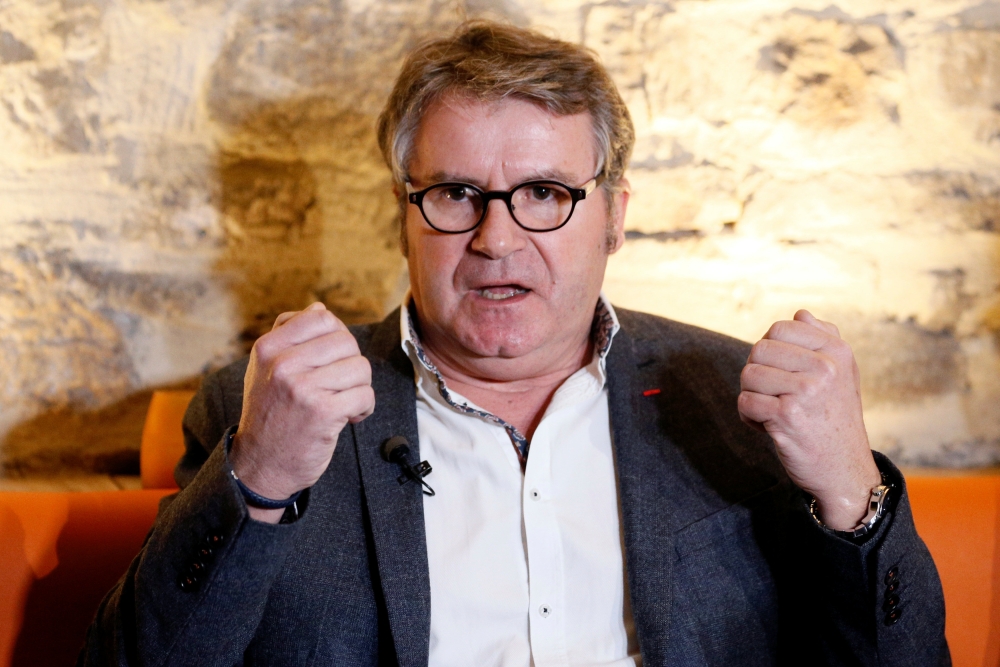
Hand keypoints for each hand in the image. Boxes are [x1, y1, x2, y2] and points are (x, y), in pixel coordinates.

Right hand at [230, 302, 374, 522]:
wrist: (260, 465)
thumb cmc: (270, 414)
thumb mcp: (265, 369)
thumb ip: (289, 335)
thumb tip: (319, 307)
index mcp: (268, 348)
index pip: (321, 317)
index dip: (336, 336)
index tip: (332, 359)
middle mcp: (282, 364)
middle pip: (346, 341)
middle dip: (351, 364)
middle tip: (341, 385)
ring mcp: (302, 388)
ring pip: (360, 368)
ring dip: (360, 388)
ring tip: (344, 402)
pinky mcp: (322, 412)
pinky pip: (365, 395)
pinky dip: (364, 408)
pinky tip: (349, 418)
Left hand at [738, 310, 880, 530]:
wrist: (845, 470)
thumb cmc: (835, 418)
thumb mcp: (842, 374)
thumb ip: (823, 339)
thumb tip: (800, 313)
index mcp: (837, 351)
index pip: (779, 328)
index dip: (772, 352)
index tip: (785, 374)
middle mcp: (826, 367)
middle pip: (759, 350)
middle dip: (758, 374)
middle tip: (776, 396)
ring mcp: (807, 390)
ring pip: (748, 375)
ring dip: (753, 396)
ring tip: (774, 411)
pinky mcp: (787, 415)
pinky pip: (745, 402)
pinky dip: (749, 417)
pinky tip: (769, 427)